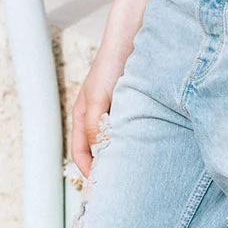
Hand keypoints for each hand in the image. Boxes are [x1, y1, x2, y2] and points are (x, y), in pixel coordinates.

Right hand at [71, 50, 125, 177]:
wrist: (130, 40)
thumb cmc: (109, 66)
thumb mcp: (99, 98)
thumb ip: (96, 126)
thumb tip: (97, 153)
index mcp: (82, 118)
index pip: (80, 154)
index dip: (89, 172)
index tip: (103, 187)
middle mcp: (96, 120)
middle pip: (98, 153)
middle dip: (107, 169)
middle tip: (120, 187)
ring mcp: (113, 116)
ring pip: (115, 145)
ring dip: (122, 158)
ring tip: (135, 174)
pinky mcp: (130, 111)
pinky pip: (130, 134)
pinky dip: (135, 145)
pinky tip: (146, 152)